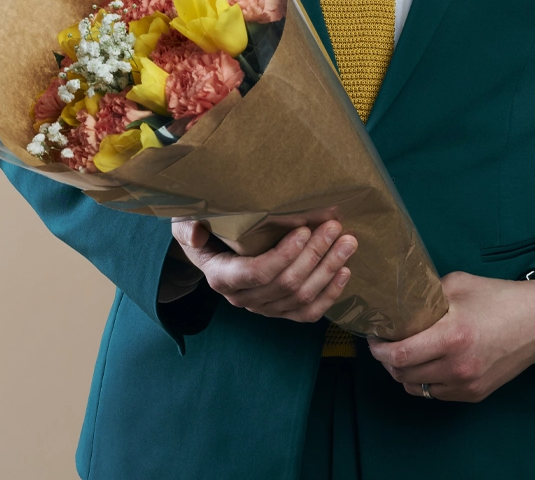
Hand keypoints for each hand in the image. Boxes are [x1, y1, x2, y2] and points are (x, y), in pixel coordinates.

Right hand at [170, 217, 355, 322]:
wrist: (211, 250)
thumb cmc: (204, 229)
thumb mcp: (186, 221)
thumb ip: (189, 226)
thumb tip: (196, 234)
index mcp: (222, 277)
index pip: (256, 273)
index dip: (283, 255)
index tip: (304, 230)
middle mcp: (243, 298)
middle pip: (285, 284)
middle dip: (315, 255)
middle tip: (334, 228)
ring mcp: (263, 308)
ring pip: (301, 298)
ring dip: (328, 270)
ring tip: (348, 243)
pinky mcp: (280, 311)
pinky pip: (308, 313)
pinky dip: (330, 294)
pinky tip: (345, 272)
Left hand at [367, 272, 534, 402]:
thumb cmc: (500, 298)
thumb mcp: (459, 285)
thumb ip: (428, 295)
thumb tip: (400, 301)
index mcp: (453, 336)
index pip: (400, 354)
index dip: (379, 348)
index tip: (374, 337)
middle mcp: (458, 366)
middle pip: (403, 373)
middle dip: (387, 359)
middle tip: (385, 343)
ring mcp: (467, 384)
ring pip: (417, 387)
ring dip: (404, 372)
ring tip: (405, 353)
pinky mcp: (475, 393)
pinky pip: (436, 393)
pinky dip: (425, 381)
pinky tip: (428, 363)